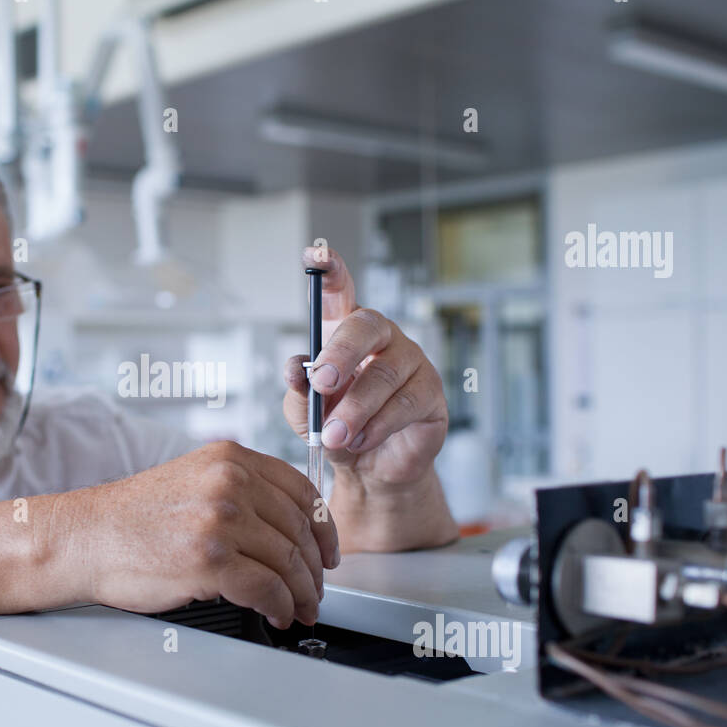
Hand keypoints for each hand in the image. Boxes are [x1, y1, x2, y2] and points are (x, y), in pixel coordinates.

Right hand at [56, 441, 338, 628]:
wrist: (85, 539)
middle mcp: (229, 482)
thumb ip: (238, 490)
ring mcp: (220, 520)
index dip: (323, 528)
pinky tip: (277, 614)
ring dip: (302, 593)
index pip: (301, 491)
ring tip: (300, 609)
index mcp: (229, 459)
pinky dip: (281, 607)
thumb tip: (286, 526)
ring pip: (289, 561)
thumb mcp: (192, 481)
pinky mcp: (210, 560)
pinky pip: (268, 588)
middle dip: (314, 570)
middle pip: (300, 530)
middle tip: (315, 592)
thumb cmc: (132, 519)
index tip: (328, 552)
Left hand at [283, 246, 447, 490]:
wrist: (369, 470)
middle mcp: (381, 338)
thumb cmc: (336, 429)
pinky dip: (376, 427)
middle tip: (323, 383)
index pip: (339, 291)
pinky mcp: (431, 393)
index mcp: (345, 332)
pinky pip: (404, 405)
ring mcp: (410, 362)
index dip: (329, 271)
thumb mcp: (304, 413)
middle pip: (366, 326)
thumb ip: (298, 391)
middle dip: (341, 354)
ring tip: (333, 437)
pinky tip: (360, 441)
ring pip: (383, 376)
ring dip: (353, 411)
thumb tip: (296, 370)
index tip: (314, 256)